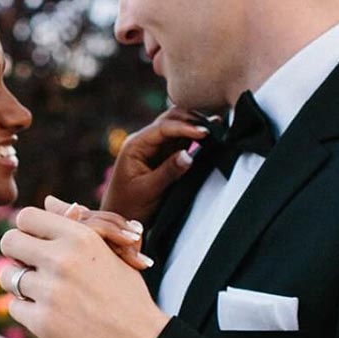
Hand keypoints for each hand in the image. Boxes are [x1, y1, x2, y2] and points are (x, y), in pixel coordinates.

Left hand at [0, 208, 168, 337]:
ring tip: (46, 295)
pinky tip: (52, 316)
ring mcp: (50, 291)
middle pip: (8, 242)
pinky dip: (28, 312)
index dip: (27, 230)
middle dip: (16, 254)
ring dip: (21, 285)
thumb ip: (76, 224)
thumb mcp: (109, 251)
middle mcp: (62, 259)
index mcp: (80, 237)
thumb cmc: (125, 293)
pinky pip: (14, 307)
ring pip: (8, 277)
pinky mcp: (42, 322)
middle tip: (31, 267)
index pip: (26, 217)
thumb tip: (47, 201)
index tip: (36, 244)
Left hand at [101, 107, 209, 225]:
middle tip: (213, 128)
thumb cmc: (129, 206)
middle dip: (191, 120)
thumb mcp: (148, 190)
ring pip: (177, 126)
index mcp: (135, 145)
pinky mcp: (164, 155)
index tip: (204, 133)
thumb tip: (189, 155)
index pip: (162, 128)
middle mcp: (145, 141)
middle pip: (170, 119)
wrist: (122, 218)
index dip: (185, 127)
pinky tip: (211, 134)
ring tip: (216, 129)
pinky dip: (195, 136)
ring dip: (194, 125)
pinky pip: (181, 139)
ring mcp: (155, 147)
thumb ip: (168, 172)